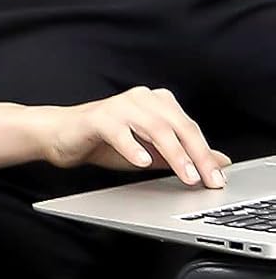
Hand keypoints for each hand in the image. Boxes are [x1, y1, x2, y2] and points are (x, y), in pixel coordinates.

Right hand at [37, 87, 231, 186]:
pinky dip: (133, 148)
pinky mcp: (101, 118)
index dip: (205, 154)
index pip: (189, 128)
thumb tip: (214, 161)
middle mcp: (145, 99)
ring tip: (184, 174)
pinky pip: (122, 133)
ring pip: (156, 129)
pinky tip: (142, 162)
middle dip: (196, 155)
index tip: (217, 177)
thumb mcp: (146, 152)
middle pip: (178, 127)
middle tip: (206, 179)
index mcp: (159, 103)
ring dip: (173, 154)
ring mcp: (123, 106)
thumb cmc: (102, 143)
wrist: (61, 135)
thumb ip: (177, 156)